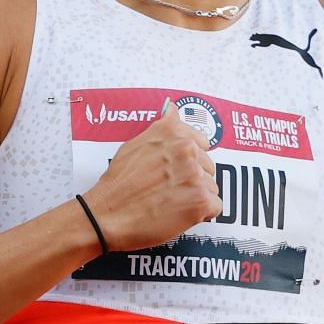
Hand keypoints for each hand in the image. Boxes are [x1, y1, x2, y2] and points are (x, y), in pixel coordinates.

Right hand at [81, 101, 223, 251]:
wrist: (108, 215)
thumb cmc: (118, 183)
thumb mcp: (135, 143)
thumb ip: (161, 128)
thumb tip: (172, 108)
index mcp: (173, 133)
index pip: (203, 144)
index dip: (190, 161)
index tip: (176, 170)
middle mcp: (187, 149)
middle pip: (208, 167)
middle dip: (193, 179)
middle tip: (168, 190)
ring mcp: (196, 174)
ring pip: (212, 187)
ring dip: (196, 197)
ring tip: (170, 202)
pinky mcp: (201, 200)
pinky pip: (215, 206)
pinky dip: (201, 214)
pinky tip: (179, 214)